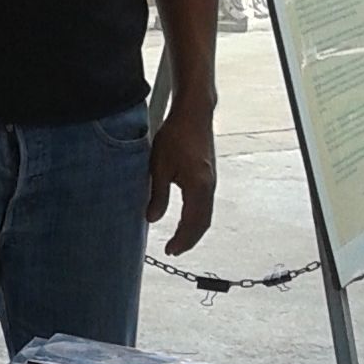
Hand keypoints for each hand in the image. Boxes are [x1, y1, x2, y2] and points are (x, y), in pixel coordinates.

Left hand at [147, 104, 216, 255]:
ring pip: (206, 214)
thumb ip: (157, 195)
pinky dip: (197, 217)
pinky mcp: (209, 176)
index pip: (192, 222)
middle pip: (203, 222)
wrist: (194, 113)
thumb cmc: (176, 136)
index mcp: (198, 186)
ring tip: (179, 240)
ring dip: (194, 229)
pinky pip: (205, 204)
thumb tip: (152, 219)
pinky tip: (187, 219)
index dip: (182, 240)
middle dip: (189, 239)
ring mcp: (211, 181)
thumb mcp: (159, 167)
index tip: (170, 250)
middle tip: (174, 250)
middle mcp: (209, 187)